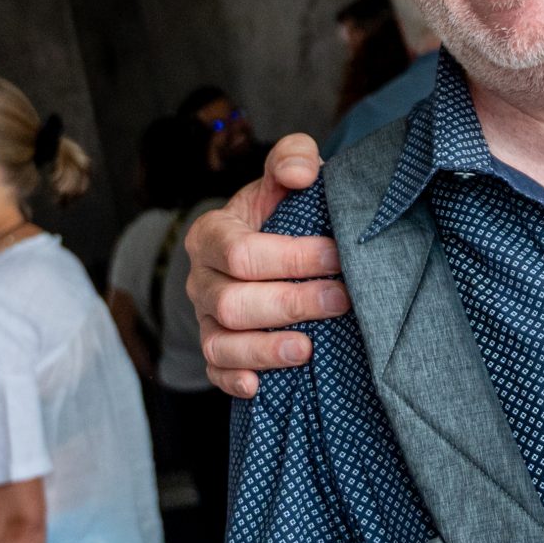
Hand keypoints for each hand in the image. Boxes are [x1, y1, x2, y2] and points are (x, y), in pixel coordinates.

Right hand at [184, 132, 346, 397]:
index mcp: (212, 233)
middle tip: (342, 300)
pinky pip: (215, 372)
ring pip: (221, 341)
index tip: (338, 256)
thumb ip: (293, 156)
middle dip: (290, 302)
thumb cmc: (284, 207)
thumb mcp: (287, 171)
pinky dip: (234, 380)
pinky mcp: (215, 350)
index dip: (292, 257)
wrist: (273, 239)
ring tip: (308, 348)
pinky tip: (260, 386)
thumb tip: (300, 174)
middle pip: (233, 301)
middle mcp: (201, 279)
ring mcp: (204, 318)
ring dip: (264, 348)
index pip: (242, 251)